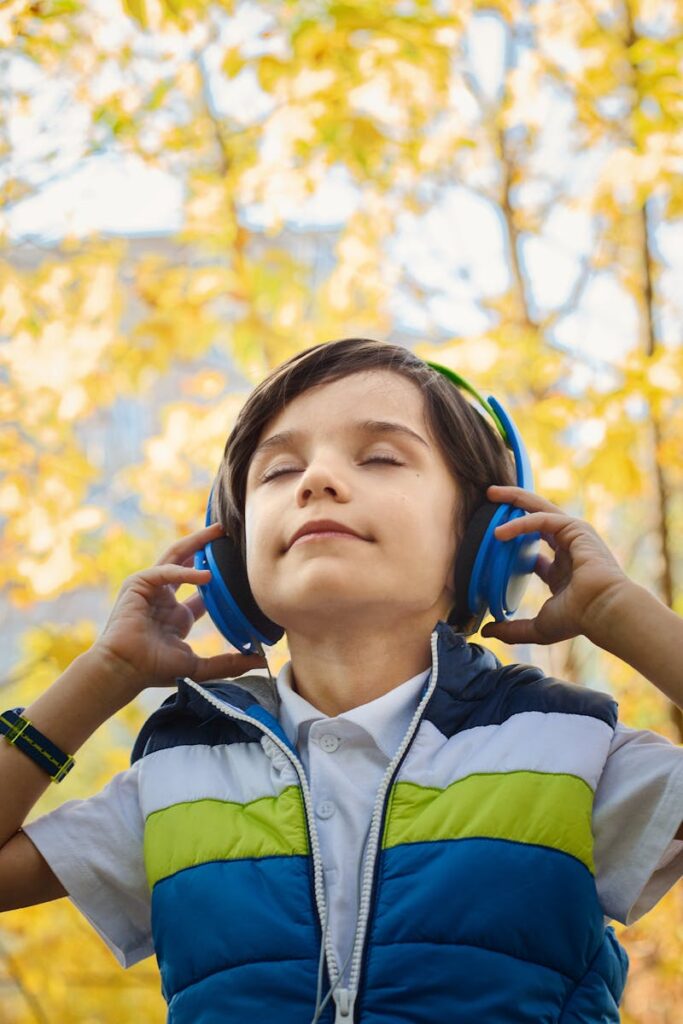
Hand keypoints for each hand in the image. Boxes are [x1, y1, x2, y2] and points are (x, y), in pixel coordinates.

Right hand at [93, 521, 267, 693]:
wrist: (124, 670)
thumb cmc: (153, 669)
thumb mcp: (199, 665)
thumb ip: (228, 663)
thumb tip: (260, 661)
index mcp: (178, 615)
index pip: (203, 591)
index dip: (221, 578)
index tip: (242, 568)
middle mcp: (165, 598)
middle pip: (188, 563)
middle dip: (207, 547)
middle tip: (228, 534)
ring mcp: (151, 589)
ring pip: (176, 557)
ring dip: (196, 543)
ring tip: (218, 532)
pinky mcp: (138, 584)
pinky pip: (164, 570)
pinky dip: (184, 571)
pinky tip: (206, 575)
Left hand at [479, 485, 629, 645]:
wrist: (603, 611)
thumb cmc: (578, 619)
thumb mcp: (538, 626)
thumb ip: (512, 629)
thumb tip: (487, 632)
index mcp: (561, 571)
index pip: (535, 550)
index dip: (513, 542)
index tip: (491, 539)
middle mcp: (568, 549)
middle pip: (536, 519)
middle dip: (513, 506)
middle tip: (489, 498)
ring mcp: (574, 536)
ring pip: (540, 508)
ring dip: (515, 499)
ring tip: (490, 495)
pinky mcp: (576, 529)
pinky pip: (543, 518)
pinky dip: (521, 522)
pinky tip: (500, 532)